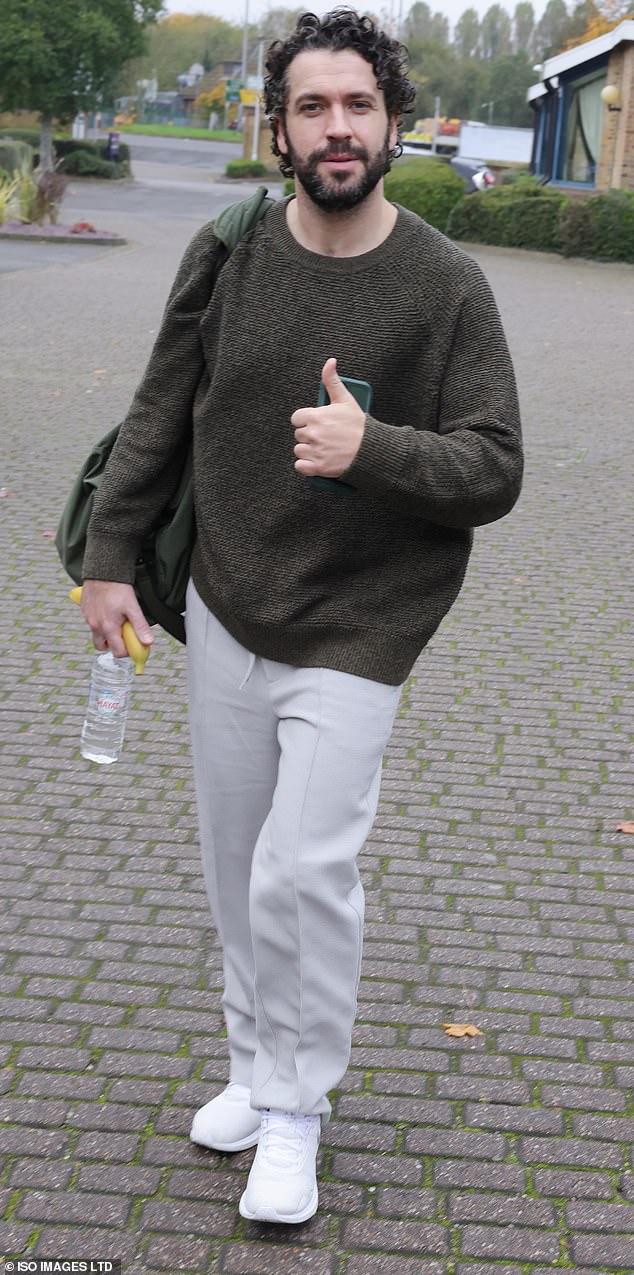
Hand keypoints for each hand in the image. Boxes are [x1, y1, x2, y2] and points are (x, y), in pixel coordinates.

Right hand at [80, 580, 153, 659]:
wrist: (103, 571)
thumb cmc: (118, 588)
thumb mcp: (133, 608)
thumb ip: (140, 627)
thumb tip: (147, 642)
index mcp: (108, 627)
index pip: (117, 652)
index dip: (128, 651)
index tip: (134, 644)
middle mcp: (95, 626)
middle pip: (103, 648)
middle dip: (113, 645)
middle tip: (123, 634)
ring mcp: (88, 619)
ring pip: (96, 635)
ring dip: (106, 634)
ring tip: (116, 621)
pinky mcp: (85, 610)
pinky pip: (91, 623)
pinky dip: (100, 622)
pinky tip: (108, 611)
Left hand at [291, 357, 364, 476]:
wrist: (371, 450)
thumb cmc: (359, 426)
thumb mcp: (346, 400)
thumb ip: (332, 381)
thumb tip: (330, 362)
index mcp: (315, 416)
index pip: (296, 418)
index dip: (306, 421)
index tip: (317, 424)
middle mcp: (312, 434)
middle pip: (299, 435)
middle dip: (310, 436)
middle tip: (325, 437)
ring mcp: (314, 451)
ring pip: (299, 451)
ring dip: (309, 451)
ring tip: (324, 449)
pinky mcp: (317, 467)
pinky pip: (300, 467)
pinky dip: (307, 466)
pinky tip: (318, 461)